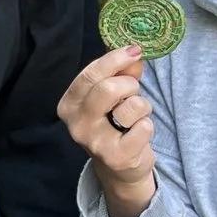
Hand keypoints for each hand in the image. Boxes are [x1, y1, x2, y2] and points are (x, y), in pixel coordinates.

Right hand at [58, 48, 156, 216]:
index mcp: (69, 105)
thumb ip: (120, 72)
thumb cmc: (114, 122)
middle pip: (108, 89)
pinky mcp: (117, 157)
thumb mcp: (112, 95)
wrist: (118, 166)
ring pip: (131, 107)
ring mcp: (95, 143)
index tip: (134, 50)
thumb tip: (134, 55)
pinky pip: (144, 127)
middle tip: (133, 91)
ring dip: (142, 107)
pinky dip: (147, 127)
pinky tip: (138, 135)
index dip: (114, 59)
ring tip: (134, 117)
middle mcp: (77, 124)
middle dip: (130, 85)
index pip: (89, 75)